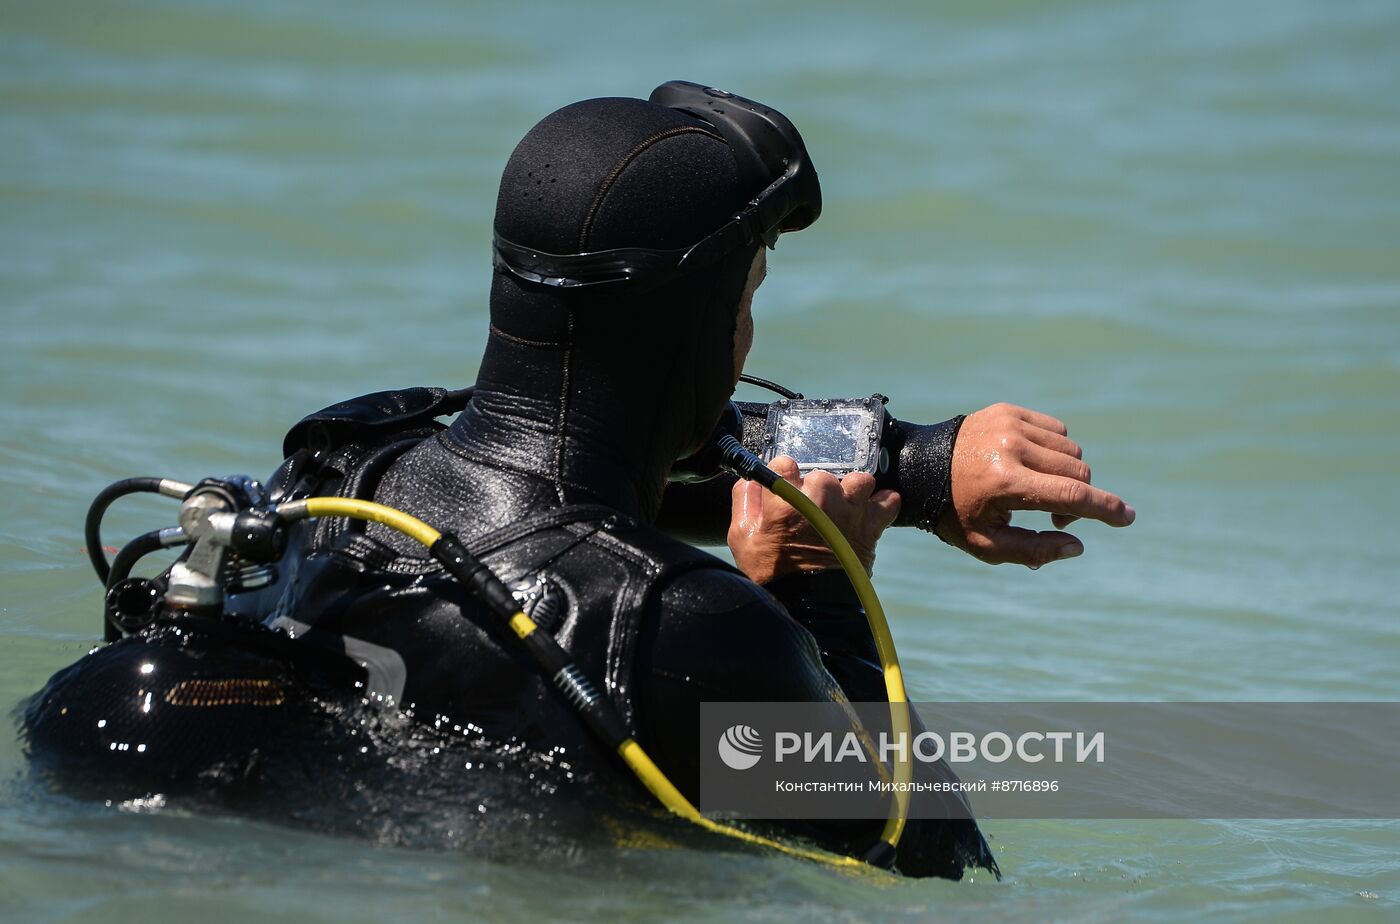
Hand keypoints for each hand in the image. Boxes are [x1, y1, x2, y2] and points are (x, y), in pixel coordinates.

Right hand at [728, 456, 900, 584]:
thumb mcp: (742, 539)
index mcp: (786, 501)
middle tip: (811, 512)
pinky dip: (882, 504)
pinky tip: (867, 513)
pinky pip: (889, 500)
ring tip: (842, 508)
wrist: (808, 607)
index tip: (785, 489)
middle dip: (815, 490)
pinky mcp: (871, 526)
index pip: (784, 463)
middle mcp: (820, 500)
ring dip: (851, 491)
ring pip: (858, 480)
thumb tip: (753, 480)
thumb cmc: (773, 575)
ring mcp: (849, 511)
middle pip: (820, 474)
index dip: (783, 476)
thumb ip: (744, 500)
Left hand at [938, 403, 1134, 567]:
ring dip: (1065, 474)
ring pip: (1070, 451)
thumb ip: (1034, 550)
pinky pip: (1056, 430)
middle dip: (1077, 498)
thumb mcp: (986, 545)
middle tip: (1052, 515)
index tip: (1128, 517)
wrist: (919, 468)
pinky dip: (1054, 450)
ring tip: (1037, 489)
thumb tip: (1077, 545)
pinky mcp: (1009, 410)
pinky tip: (1030, 464)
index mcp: (1005, 484)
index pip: (1072, 496)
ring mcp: (1010, 424)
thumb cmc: (953, 512)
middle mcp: (1011, 448)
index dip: (1106, 509)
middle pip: (1077, 473)